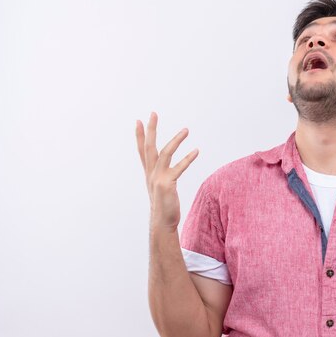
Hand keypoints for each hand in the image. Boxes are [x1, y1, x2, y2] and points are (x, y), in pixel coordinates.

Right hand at [136, 112, 198, 231]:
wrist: (162, 222)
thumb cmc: (164, 206)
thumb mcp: (160, 188)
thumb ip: (161, 177)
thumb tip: (166, 171)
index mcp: (149, 173)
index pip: (142, 151)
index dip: (140, 136)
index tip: (139, 121)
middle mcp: (151, 174)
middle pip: (149, 147)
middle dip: (150, 130)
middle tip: (153, 113)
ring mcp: (158, 178)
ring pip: (165, 153)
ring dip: (175, 140)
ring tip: (186, 130)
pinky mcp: (167, 184)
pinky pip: (178, 168)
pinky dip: (187, 158)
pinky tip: (196, 151)